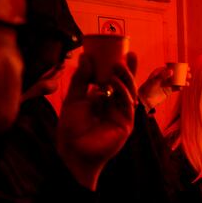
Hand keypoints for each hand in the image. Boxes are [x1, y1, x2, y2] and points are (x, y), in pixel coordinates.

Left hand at [57, 53, 136, 189]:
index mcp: (104, 99)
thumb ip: (81, 79)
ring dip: (125, 79)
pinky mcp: (125, 124)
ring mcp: (122, 115)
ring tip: (118, 66)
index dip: (122, 67)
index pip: (116, 80)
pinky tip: (114, 82)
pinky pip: (127, 105)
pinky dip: (122, 92)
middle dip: (128, 70)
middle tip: (125, 57)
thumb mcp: (74, 98)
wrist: (72, 150)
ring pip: (130, 93)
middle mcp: (115, 106)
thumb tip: (86, 57)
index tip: (125, 52)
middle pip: (127, 85)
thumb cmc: (72, 128)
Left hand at [138, 66, 190, 109]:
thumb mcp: (155, 81)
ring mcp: (166, 84)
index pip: (171, 67)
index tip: (185, 67)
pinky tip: (181, 88)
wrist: (145, 100)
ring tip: (187, 83)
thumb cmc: (148, 89)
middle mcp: (164, 77)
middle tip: (189, 75)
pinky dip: (179, 87)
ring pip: (176, 81)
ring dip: (182, 81)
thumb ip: (163, 76)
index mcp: (160, 72)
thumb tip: (172, 70)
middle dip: (182, 74)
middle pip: (175, 74)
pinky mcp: (168, 90)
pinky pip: (175, 88)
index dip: (178, 67)